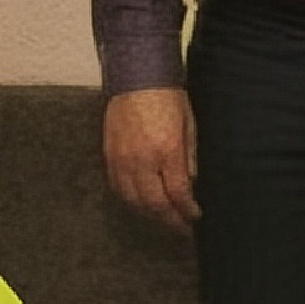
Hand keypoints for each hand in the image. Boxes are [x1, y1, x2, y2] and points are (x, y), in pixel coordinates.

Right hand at [103, 87, 201, 234]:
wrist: (137, 75)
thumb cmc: (168, 96)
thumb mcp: (189, 125)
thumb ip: (189, 157)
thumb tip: (190, 183)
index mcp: (167, 150)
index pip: (177, 193)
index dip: (187, 211)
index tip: (195, 217)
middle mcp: (142, 159)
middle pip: (155, 204)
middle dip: (170, 220)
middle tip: (181, 228)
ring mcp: (122, 159)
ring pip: (133, 200)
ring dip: (150, 214)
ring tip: (162, 218)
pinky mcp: (109, 155)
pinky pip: (118, 187)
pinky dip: (130, 200)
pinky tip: (140, 202)